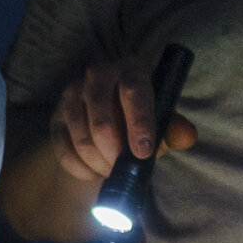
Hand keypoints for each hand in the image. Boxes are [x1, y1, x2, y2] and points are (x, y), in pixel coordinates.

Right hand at [48, 58, 196, 185]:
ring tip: (111, 171)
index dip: (139, 123)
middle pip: (101, 120)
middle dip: (114, 153)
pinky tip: (93, 173)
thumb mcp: (161, 122)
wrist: (109, 120)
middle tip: (123, 168)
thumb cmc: (140, 119)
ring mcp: (72, 94)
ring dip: (98, 163)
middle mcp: (98, 75)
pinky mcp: (56, 116)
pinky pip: (63, 149)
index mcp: (130, 70)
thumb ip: (174, 128)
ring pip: (82, 138)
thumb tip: (186, 136)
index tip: (143, 152)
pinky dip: (80, 168)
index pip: (133, 91)